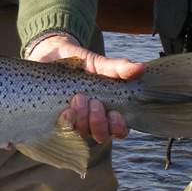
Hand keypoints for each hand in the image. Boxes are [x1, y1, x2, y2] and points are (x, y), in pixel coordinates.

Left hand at [27, 34, 144, 142]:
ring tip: (77, 98)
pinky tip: (64, 111)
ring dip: (81, 119)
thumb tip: (140, 67)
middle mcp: (92, 120)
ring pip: (82, 134)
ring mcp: (74, 121)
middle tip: (92, 101)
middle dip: (98, 122)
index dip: (118, 127)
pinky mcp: (56, 119)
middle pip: (100, 135)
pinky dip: (65, 122)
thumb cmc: (80, 63)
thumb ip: (117, 68)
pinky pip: (62, 130)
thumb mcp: (98, 63)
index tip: (114, 113)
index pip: (119, 130)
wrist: (51, 55)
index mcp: (107, 110)